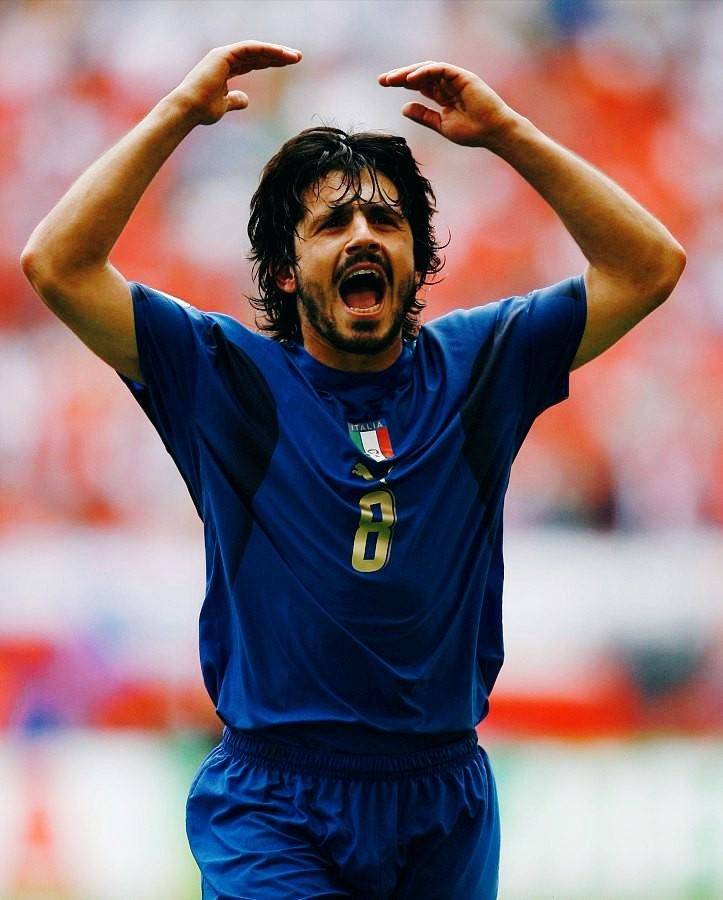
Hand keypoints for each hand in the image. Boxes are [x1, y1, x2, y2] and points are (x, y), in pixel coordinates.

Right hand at [169, 41, 301, 125]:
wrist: (188, 110)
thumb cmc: (202, 110)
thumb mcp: (224, 106)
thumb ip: (235, 100)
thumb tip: (246, 100)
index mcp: (225, 68)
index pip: (252, 62)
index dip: (270, 62)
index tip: (287, 64)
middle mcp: (225, 58)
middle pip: (257, 54)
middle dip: (278, 55)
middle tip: (297, 57)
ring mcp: (224, 54)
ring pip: (256, 49)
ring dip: (277, 51)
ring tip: (295, 56)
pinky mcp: (224, 54)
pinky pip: (251, 49)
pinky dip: (267, 50)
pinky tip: (283, 55)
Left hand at [378, 61, 516, 148]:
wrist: (492, 132)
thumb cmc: (472, 132)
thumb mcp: (441, 124)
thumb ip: (424, 116)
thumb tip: (404, 108)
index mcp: (443, 95)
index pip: (419, 84)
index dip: (401, 82)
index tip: (384, 84)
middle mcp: (448, 84)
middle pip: (420, 75)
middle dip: (400, 76)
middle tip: (382, 80)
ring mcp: (455, 79)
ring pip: (427, 69)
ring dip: (409, 72)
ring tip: (392, 79)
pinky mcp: (462, 76)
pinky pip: (440, 69)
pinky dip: (425, 72)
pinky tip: (410, 79)